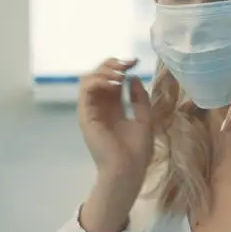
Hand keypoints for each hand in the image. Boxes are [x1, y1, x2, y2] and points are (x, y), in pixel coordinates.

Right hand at [78, 59, 152, 231]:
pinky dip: (98, 81)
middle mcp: (101, 106)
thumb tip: (133, 77)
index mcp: (114, 108)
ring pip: (89, 79)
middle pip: (99, 75)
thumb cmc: (137, 151)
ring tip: (120, 74)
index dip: (121, 67)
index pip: (112, 80)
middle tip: (127, 64)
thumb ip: (139, 98)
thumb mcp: (144, 119)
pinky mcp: (85, 115)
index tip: (135, 61)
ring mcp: (91, 110)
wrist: (128, 169)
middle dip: (112, 64)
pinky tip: (114, 83)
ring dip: (104, 70)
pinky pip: (86, 90)